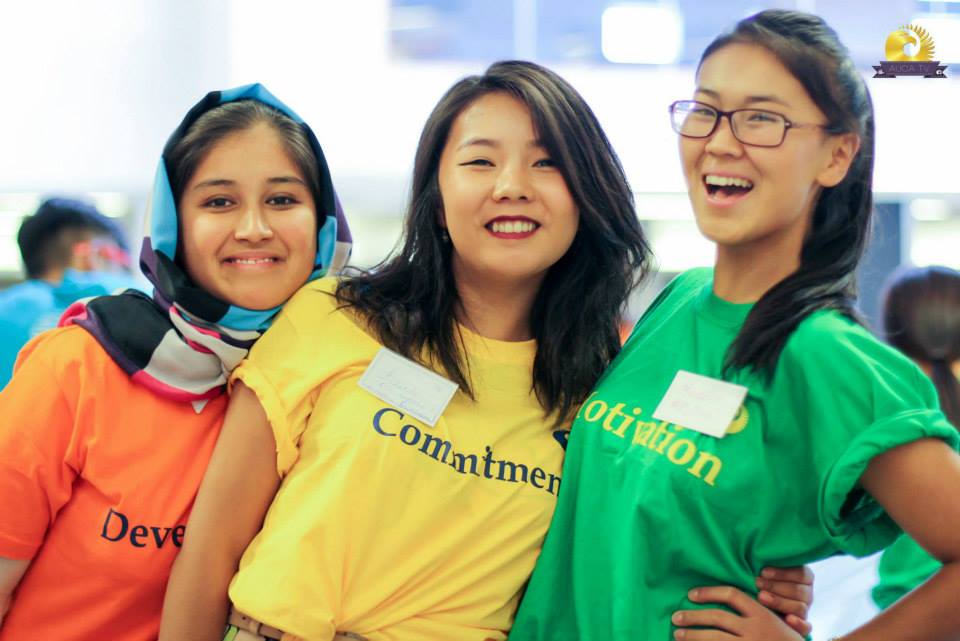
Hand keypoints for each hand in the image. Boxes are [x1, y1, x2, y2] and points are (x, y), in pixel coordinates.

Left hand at [672, 586, 804, 639]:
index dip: (709, 592)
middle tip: (676, 617)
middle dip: (693, 616)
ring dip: (692, 636)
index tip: (691, 594)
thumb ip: (756, 610)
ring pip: (714, 638)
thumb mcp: (777, 622)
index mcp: (763, 614)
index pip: (732, 594)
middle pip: (717, 617)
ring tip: (677, 634)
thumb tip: (725, 600)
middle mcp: (755, 630)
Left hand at [756, 565, 813, 635]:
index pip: (802, 574)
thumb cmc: (761, 580)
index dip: (783, 573)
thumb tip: (760, 550)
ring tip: (760, 597)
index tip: (763, 571)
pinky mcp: (801, 626)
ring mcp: (804, 610)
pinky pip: (806, 628)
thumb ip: (769, 562)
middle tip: (757, 583)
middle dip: (776, 586)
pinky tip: (788, 619)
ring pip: (800, 607)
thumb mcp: (766, 569)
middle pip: (800, 591)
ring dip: (780, 602)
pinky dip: (799, 624)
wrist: (758, 601)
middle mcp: (806, 594)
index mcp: (804, 578)